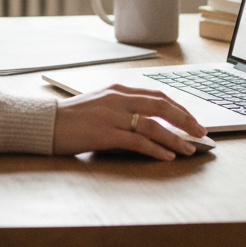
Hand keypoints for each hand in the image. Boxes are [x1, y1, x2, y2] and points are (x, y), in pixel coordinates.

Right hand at [53, 84, 206, 159]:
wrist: (44, 124)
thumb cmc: (70, 118)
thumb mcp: (98, 104)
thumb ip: (121, 107)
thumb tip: (148, 121)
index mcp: (117, 90)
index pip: (156, 95)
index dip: (179, 108)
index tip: (192, 120)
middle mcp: (117, 99)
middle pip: (161, 106)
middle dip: (185, 120)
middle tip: (201, 133)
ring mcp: (111, 116)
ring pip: (153, 125)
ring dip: (176, 138)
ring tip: (190, 149)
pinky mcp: (104, 134)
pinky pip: (138, 141)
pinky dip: (156, 149)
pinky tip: (168, 156)